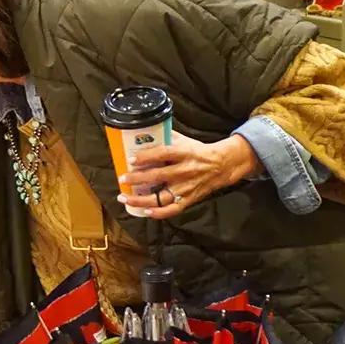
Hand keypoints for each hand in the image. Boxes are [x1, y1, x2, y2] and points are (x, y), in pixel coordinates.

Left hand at [119, 131, 259, 218]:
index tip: (131, 159)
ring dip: (141, 200)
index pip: (163, 154)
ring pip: (162, 197)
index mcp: (184, 153)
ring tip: (125, 198)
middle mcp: (185, 171)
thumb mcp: (185, 140)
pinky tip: (146, 211)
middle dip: (137, 178)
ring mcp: (187, 187)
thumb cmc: (199, 152)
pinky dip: (159, 213)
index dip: (146, 157)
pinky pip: (173, 209)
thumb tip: (145, 131)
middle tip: (122, 178)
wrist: (222, 165)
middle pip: (158, 176)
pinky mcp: (189, 199)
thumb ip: (166, 137)